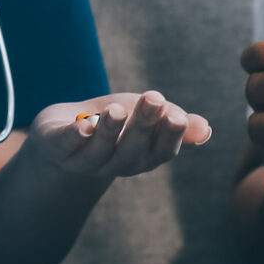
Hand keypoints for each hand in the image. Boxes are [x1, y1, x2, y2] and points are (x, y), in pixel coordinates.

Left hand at [25, 90, 210, 181]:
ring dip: (109, 130)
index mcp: (144, 155)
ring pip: (100, 149)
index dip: (170, 135)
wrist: (65, 132)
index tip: (177, 115)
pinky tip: (83, 122)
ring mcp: (85, 159)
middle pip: (132, 149)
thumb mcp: (147, 117)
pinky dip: (74, 134)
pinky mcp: (57, 147)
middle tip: (154, 100)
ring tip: (116, 110)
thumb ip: (174, 122)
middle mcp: (117, 162)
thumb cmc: (116, 123)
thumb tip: (206, 130)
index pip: (162, 150)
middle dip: (143, 125)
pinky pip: (66, 144)